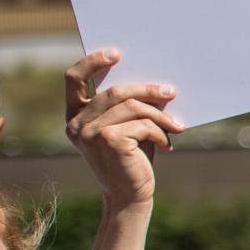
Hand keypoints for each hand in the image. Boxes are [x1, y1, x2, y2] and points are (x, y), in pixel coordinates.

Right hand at [62, 48, 180, 211]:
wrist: (130, 196)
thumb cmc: (131, 161)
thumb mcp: (126, 129)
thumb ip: (128, 108)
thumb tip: (154, 83)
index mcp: (75, 116)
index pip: (72, 78)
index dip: (92, 61)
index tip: (116, 53)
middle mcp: (75, 123)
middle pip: (115, 91)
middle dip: (147, 90)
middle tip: (171, 92)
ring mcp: (89, 132)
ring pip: (133, 107)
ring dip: (161, 115)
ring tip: (176, 126)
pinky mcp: (108, 140)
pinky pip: (143, 124)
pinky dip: (160, 132)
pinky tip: (167, 145)